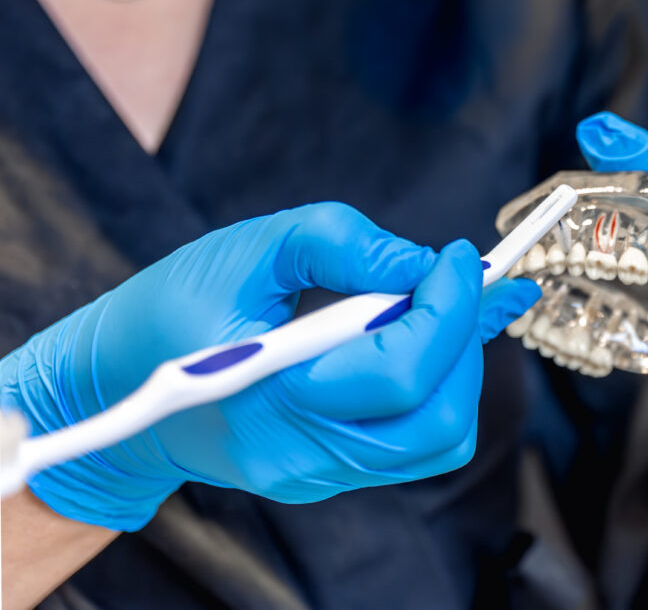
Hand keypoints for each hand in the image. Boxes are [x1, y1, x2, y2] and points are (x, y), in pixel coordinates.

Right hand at [0, 203, 539, 529]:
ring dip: (459, 367)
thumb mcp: (245, 250)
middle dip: (464, 340)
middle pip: (436, 419)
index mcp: (271, 400)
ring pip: (438, 439)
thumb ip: (338, 243)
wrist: (114, 389)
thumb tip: (422, 263)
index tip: (460, 256)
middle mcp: (300, 455)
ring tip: (446, 307)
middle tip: (460, 280)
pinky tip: (434, 336)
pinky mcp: (328, 472)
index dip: (449, 307)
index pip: (399, 371)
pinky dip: (440, 387)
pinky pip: (414, 443)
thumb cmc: (169, 312)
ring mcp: (316, 473)